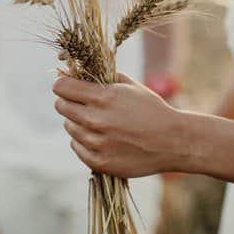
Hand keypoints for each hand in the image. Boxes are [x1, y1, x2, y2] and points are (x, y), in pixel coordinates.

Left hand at [53, 72, 192, 178]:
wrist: (172, 141)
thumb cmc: (151, 109)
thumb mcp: (129, 85)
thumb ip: (101, 76)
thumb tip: (74, 72)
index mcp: (102, 97)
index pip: (61, 87)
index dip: (63, 84)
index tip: (67, 85)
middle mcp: (95, 120)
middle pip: (61, 106)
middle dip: (69, 101)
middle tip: (84, 103)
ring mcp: (95, 143)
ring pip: (69, 127)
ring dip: (78, 121)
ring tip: (99, 121)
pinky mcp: (97, 161)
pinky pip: (76, 146)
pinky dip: (84, 140)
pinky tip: (101, 137)